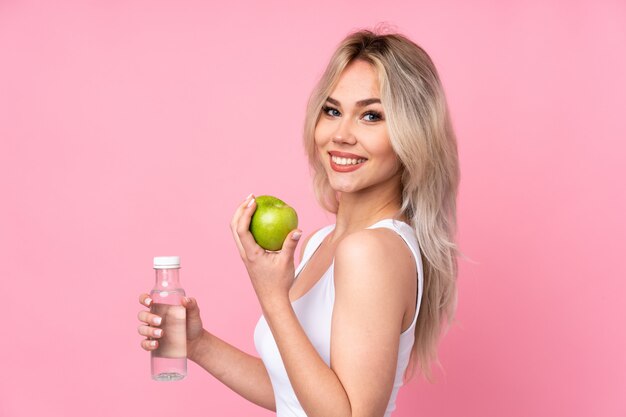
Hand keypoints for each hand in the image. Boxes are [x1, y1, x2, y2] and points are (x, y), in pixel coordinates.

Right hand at [137, 294, 204, 358]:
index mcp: (160, 307)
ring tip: (161, 333)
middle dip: (148, 317)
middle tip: (160, 321)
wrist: (196, 342)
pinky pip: (144, 344)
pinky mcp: (153, 343)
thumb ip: (191, 304)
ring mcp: (152, 331)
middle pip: (142, 315)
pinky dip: (148, 344)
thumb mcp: (194, 313)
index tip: (150, 302)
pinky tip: (156, 344)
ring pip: (141, 329)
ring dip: (148, 331)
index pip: (146, 300)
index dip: (144, 299)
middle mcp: (153, 318)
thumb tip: (184, 299)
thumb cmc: (193, 324)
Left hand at [230, 194, 301, 308]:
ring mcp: (245, 254)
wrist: (272, 299)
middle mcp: (244, 253)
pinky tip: (261, 219)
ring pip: (236, 231)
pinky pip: (245, 236)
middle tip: (252, 197)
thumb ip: (291, 244)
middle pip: (234, 226)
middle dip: (240, 209)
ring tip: (253, 203)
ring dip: (242, 215)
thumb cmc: (279, 283)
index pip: (242, 229)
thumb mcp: (287, 262)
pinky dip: (248, 224)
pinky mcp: (249, 256)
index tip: (254, 201)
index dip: (245, 213)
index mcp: (251, 253)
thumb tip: (298, 229)